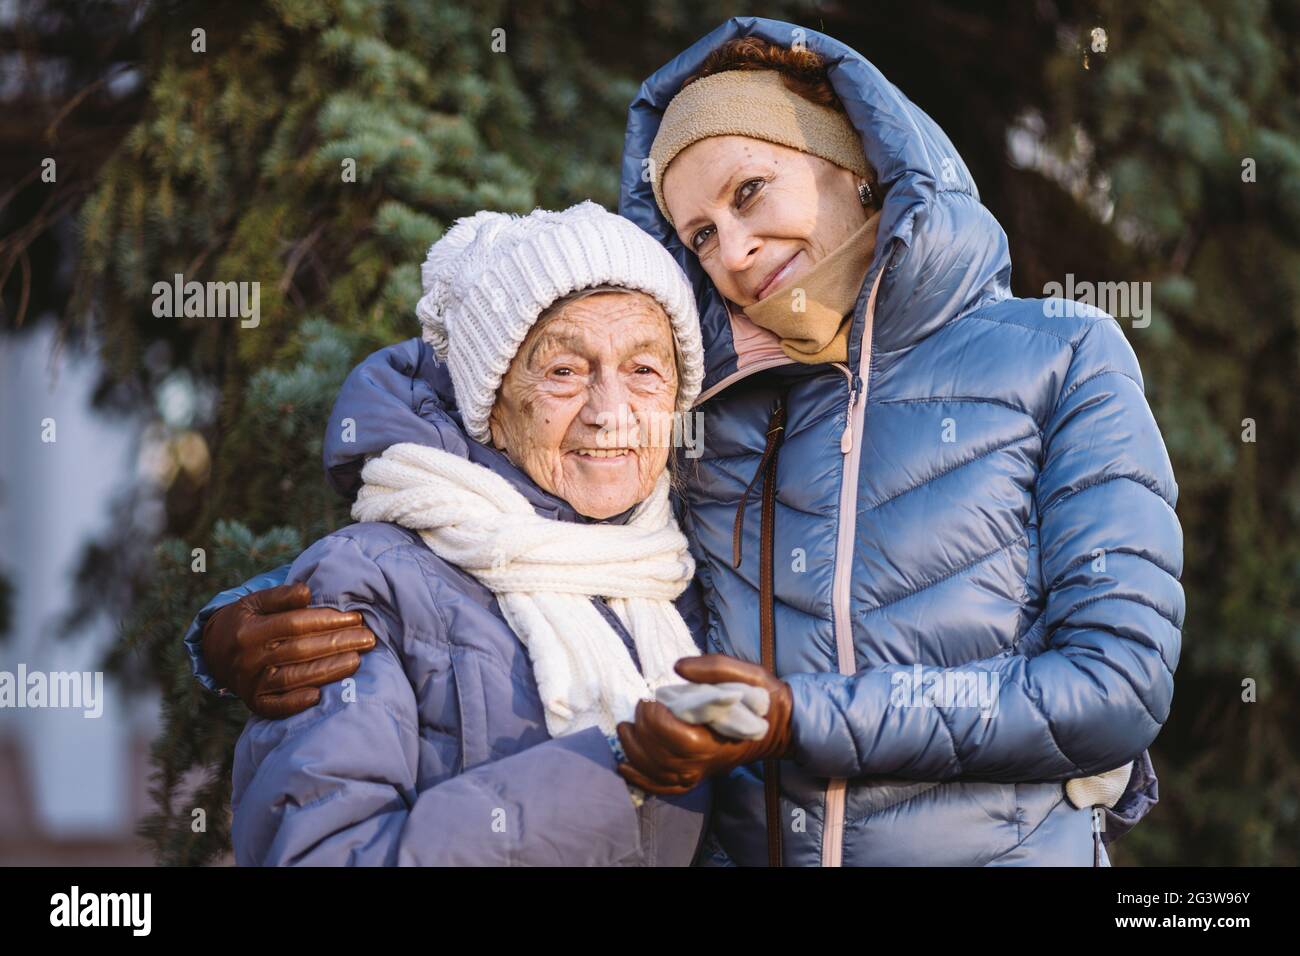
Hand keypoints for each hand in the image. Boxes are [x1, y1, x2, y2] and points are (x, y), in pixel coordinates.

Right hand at [202, 582, 375, 718]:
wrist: (214, 652)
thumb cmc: (245, 621)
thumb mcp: (255, 601)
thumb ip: (281, 595)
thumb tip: (307, 592)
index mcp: (249, 631)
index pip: (294, 624)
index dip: (326, 620)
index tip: (355, 617)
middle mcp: (248, 659)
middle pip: (300, 650)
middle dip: (337, 643)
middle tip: (368, 638)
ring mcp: (251, 683)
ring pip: (294, 678)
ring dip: (329, 670)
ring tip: (358, 660)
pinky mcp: (254, 702)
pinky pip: (276, 707)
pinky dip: (297, 702)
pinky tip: (321, 695)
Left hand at [616, 654, 793, 794]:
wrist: (780, 728)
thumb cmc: (764, 699)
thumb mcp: (749, 674)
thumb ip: (714, 667)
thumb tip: (678, 667)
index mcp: (718, 738)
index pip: (677, 739)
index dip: (655, 721)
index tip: (650, 699)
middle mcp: (707, 762)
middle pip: (662, 757)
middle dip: (641, 731)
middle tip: (639, 707)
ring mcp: (701, 772)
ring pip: (658, 774)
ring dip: (634, 753)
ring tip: (625, 729)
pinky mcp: (697, 775)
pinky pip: (666, 787)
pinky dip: (642, 780)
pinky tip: (625, 767)